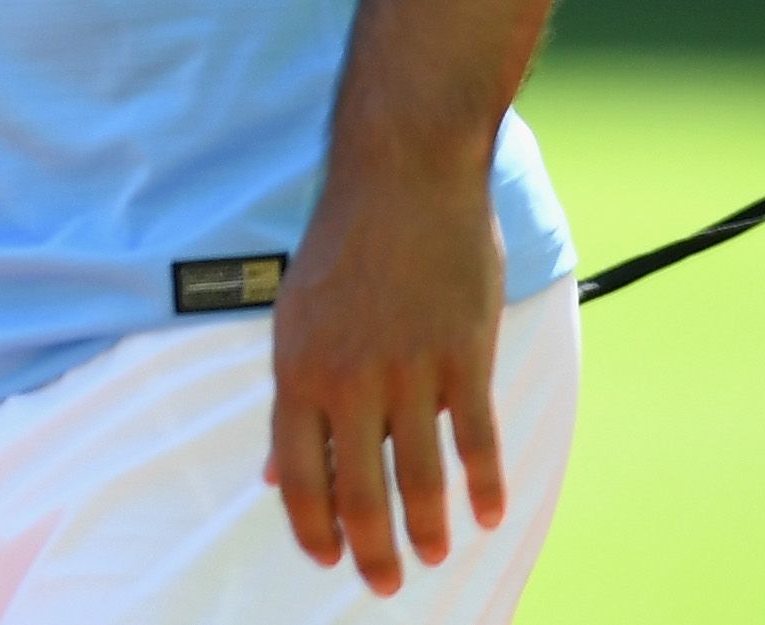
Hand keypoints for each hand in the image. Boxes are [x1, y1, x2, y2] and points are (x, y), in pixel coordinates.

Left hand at [264, 154, 508, 592]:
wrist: (401, 180)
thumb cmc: (344, 248)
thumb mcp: (295, 318)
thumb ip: (295, 398)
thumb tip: (276, 473)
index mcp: (298, 369)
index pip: (298, 472)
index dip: (312, 525)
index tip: (326, 558)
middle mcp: (347, 379)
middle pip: (358, 489)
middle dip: (373, 547)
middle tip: (386, 584)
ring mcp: (407, 370)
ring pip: (420, 476)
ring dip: (429, 527)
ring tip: (436, 556)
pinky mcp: (462, 358)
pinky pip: (475, 439)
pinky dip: (485, 485)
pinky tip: (489, 516)